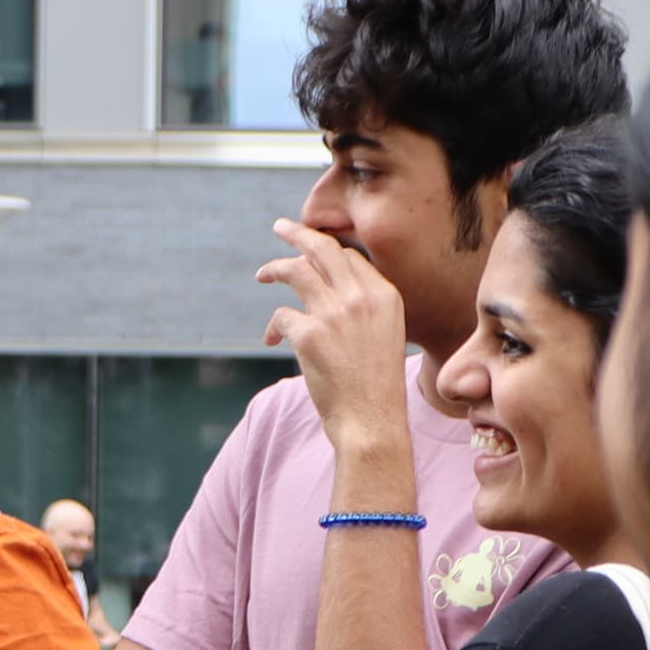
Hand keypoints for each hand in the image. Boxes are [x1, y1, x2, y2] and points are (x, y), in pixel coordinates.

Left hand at [261, 220, 415, 451]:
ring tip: (263, 274)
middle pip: (322, 249)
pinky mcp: (309, 334)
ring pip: (295, 271)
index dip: (326, 251)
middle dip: (297, 234)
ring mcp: (334, 313)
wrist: (372, 422)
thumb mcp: (386, 336)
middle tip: (281, 227)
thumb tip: (334, 288)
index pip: (349, 257)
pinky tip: (272, 339)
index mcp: (385, 296)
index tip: (311, 250)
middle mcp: (361, 297)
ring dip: (274, 269)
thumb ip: (366, 308)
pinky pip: (280, 315)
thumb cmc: (376, 386)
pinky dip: (273, 327)